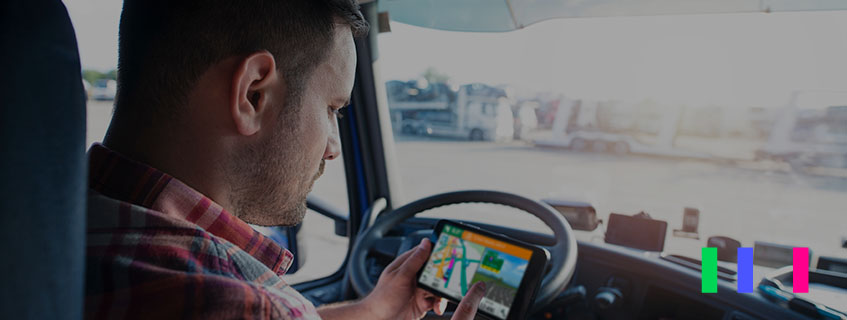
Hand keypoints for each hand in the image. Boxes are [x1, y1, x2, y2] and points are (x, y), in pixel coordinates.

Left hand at [360, 238, 485, 319]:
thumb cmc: (383, 298)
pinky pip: (436, 300)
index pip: (426, 252)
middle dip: (444, 277)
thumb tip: (426, 243)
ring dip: (441, 293)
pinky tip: (436, 308)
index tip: (452, 253)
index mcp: (408, 264)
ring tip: (439, 300)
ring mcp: (419, 289)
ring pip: (438, 286)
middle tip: (449, 281)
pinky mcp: (423, 301)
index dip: (439, 251)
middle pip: (436, 270)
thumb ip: (415, 261)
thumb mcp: (401, 277)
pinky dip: (439, 304)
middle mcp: (415, 275)